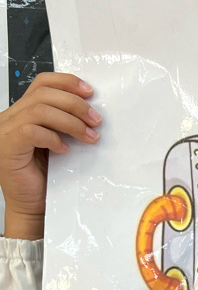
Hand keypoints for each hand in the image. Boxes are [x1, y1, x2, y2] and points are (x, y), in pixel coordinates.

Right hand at [0, 72, 99, 238]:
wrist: (32, 206)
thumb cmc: (45, 177)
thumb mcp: (60, 142)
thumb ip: (66, 123)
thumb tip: (92, 110)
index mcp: (22, 112)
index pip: (42, 83)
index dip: (67, 82)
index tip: (90, 92)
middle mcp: (11, 117)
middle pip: (43, 93)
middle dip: (75, 104)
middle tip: (96, 120)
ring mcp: (5, 131)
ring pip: (39, 110)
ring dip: (70, 121)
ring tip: (89, 136)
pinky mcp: (7, 147)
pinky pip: (31, 131)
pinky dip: (52, 137)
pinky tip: (64, 150)